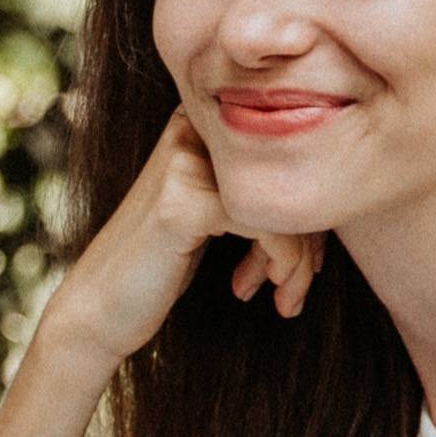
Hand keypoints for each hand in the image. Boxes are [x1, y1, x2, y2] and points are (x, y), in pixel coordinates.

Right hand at [38, 111, 318, 375]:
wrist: (99, 311)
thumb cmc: (161, 267)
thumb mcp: (214, 217)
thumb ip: (254, 190)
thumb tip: (336, 194)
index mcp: (199, 125)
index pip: (285, 149)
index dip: (308, 209)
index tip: (300, 262)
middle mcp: (189, 129)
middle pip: (290, 170)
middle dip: (309, 237)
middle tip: (297, 285)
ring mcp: (183, 162)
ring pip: (284, 200)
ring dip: (299, 260)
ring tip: (287, 297)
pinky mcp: (183, 203)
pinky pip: (267, 224)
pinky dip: (284, 264)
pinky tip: (269, 295)